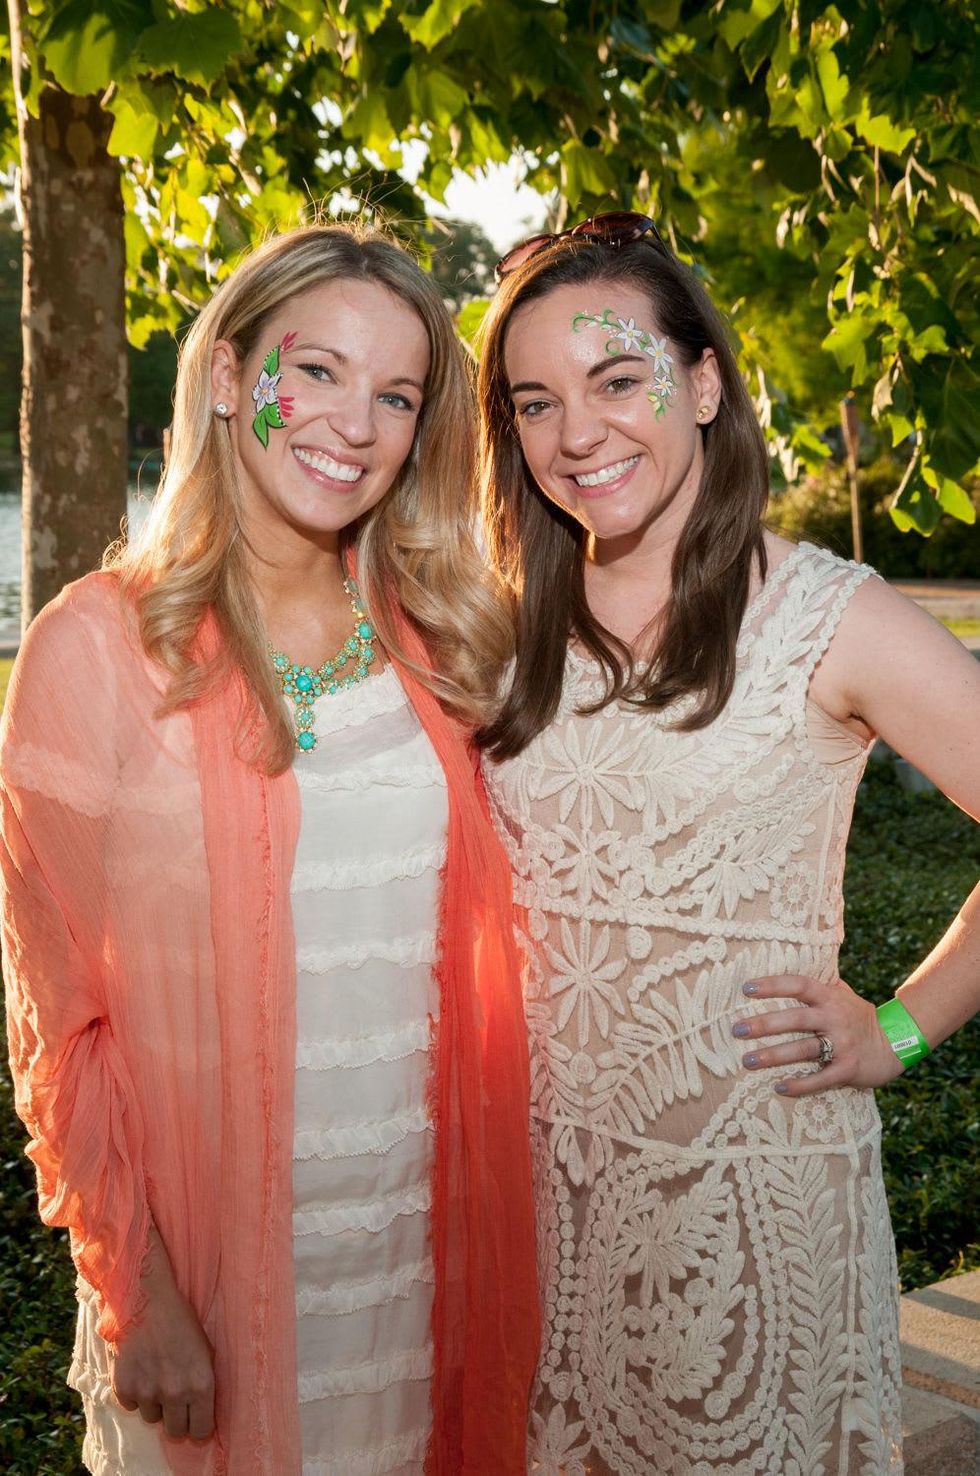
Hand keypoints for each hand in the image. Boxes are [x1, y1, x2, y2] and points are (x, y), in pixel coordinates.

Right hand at [110, 1229, 214, 1441]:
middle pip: (175, 1431)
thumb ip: (202, 1386)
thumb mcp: (205, 1352)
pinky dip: (135, 1394)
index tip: (194, 1418)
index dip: (198, 1426)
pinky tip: (141, 1370)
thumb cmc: (182, 1322)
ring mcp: (147, 1392)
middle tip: (174, 1400)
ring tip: (156, 1376)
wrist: (148, 1300)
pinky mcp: (124, 1387)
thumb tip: (200, 1415)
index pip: (200, 1431)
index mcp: (200, 1385)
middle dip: (176, 1419)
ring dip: (155, 1403)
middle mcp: (175, 1393)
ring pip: (152, 1418)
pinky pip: (131, 1406)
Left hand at [732, 973, 905, 1096]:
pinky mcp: (849, 1068)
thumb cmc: (857, 1016)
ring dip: (774, 1056)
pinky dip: (800, 1085)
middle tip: (736, 1030)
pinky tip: (780, 1087)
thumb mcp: (842, 993)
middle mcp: (835, 1018)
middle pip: (795, 1019)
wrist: (895, 1043)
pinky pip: (821, 1078)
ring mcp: (843, 1044)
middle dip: (764, 1024)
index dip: (773, 985)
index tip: (746, 988)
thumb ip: (818, 983)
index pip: (798, 985)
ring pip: (803, 1049)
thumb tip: (789, 959)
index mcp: (830, 997)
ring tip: (748, 1060)